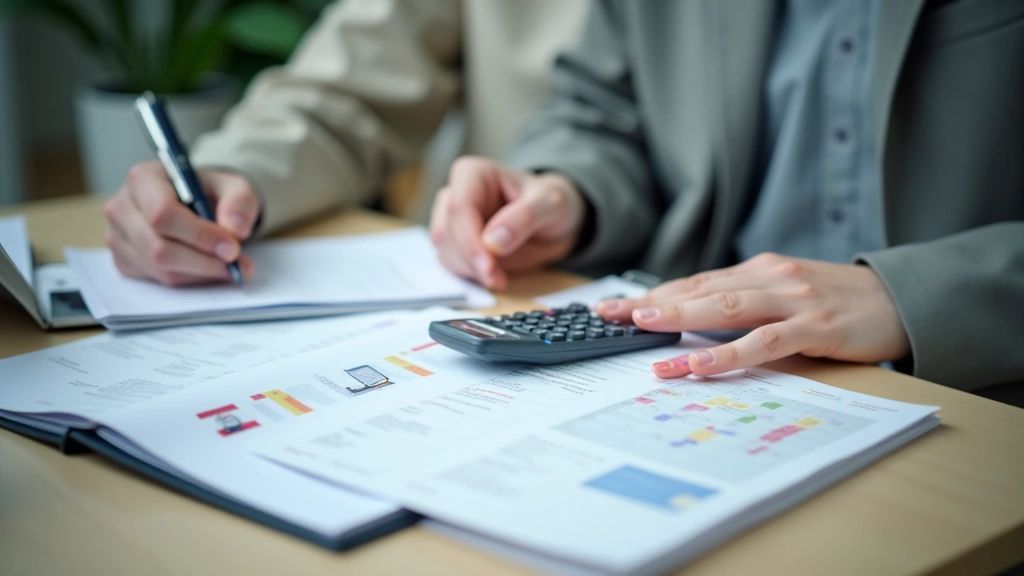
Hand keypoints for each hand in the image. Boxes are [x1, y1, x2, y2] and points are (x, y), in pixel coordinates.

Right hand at [103, 161, 259, 285]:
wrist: (195, 201)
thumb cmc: (209, 191)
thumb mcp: (233, 186)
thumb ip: (240, 202)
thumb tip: (235, 229)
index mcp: (143, 178)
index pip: (163, 214)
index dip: (200, 235)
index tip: (232, 248)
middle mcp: (122, 206)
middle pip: (158, 248)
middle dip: (204, 261)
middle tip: (237, 263)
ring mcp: (118, 236)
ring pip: (160, 269)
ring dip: (201, 273)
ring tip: (230, 267)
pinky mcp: (123, 260)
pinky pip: (157, 279)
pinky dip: (190, 279)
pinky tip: (208, 268)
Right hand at [429, 156, 586, 290]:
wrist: (551, 221)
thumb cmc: (549, 203)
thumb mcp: (550, 204)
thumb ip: (525, 217)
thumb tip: (494, 242)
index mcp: (473, 173)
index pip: (459, 207)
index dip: (470, 241)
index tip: (489, 267)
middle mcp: (455, 193)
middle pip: (446, 232)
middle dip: (471, 261)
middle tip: (499, 280)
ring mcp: (452, 220)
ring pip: (444, 251)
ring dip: (469, 271)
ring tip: (500, 277)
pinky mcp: (454, 243)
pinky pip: (451, 264)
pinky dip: (469, 275)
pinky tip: (493, 276)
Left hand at [596, 253, 910, 377]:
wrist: (901, 299)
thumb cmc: (838, 302)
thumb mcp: (786, 295)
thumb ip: (746, 305)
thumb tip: (694, 323)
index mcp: (759, 270)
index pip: (695, 282)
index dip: (653, 294)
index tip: (614, 307)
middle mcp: (769, 277)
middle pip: (698, 290)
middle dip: (651, 302)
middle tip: (608, 315)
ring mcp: (792, 300)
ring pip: (724, 309)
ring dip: (679, 318)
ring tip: (641, 329)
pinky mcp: (814, 327)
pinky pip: (763, 342)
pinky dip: (727, 353)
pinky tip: (697, 362)